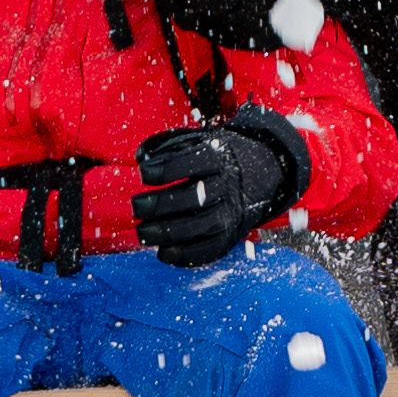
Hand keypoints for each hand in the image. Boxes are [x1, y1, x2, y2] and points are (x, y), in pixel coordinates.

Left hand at [132, 113, 307, 265]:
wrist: (261, 172)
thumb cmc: (216, 157)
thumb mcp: (197, 141)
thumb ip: (167, 145)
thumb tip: (141, 157)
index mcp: (219, 157)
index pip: (190, 163)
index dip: (163, 170)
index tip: (143, 173)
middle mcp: (228, 186)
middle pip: (195, 197)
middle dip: (160, 204)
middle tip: (136, 206)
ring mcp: (232, 213)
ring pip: (202, 227)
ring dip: (168, 233)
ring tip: (143, 232)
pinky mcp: (232, 236)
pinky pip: (210, 250)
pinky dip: (185, 255)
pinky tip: (163, 252)